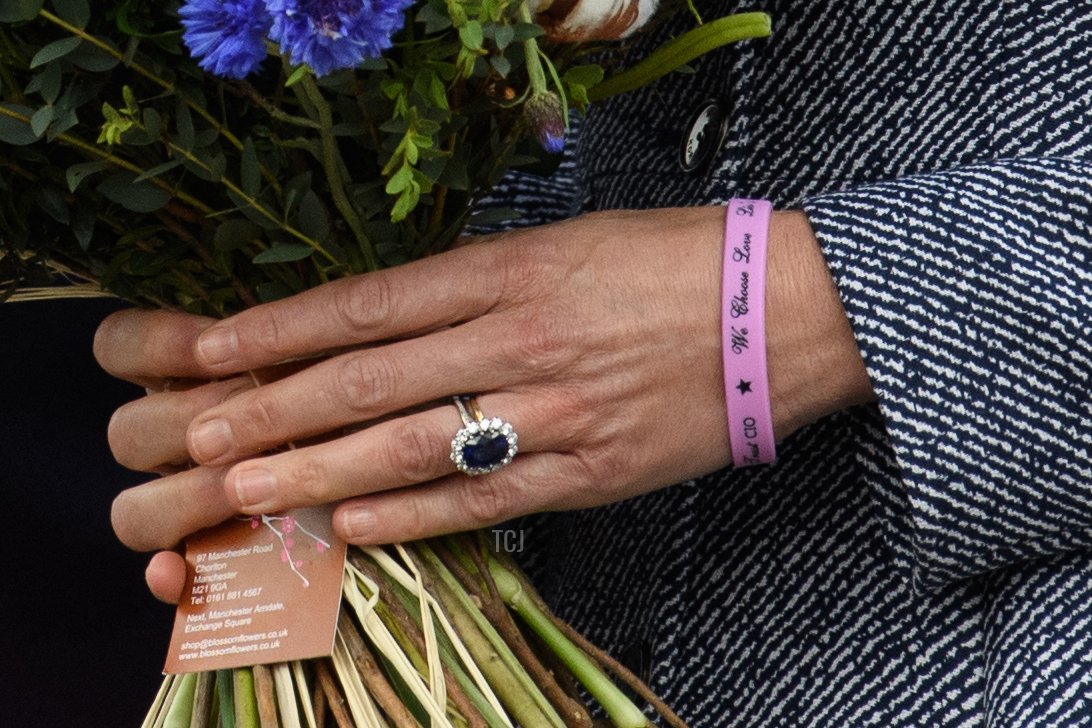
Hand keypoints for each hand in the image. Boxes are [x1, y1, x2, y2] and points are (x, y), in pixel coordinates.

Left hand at [95, 207, 872, 601]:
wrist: (785, 312)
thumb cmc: (677, 262)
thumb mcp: (570, 242)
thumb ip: (481, 280)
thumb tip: (393, 320)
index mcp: (514, 270)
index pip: (371, 304)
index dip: (284, 330)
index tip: (217, 351)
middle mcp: (521, 341)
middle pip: (373, 380)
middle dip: (277, 411)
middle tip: (203, 437)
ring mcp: (555, 413)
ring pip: (416, 448)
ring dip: (324, 473)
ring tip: (252, 491)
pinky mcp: (591, 473)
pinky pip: (487, 499)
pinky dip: (417, 517)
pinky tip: (356, 527)